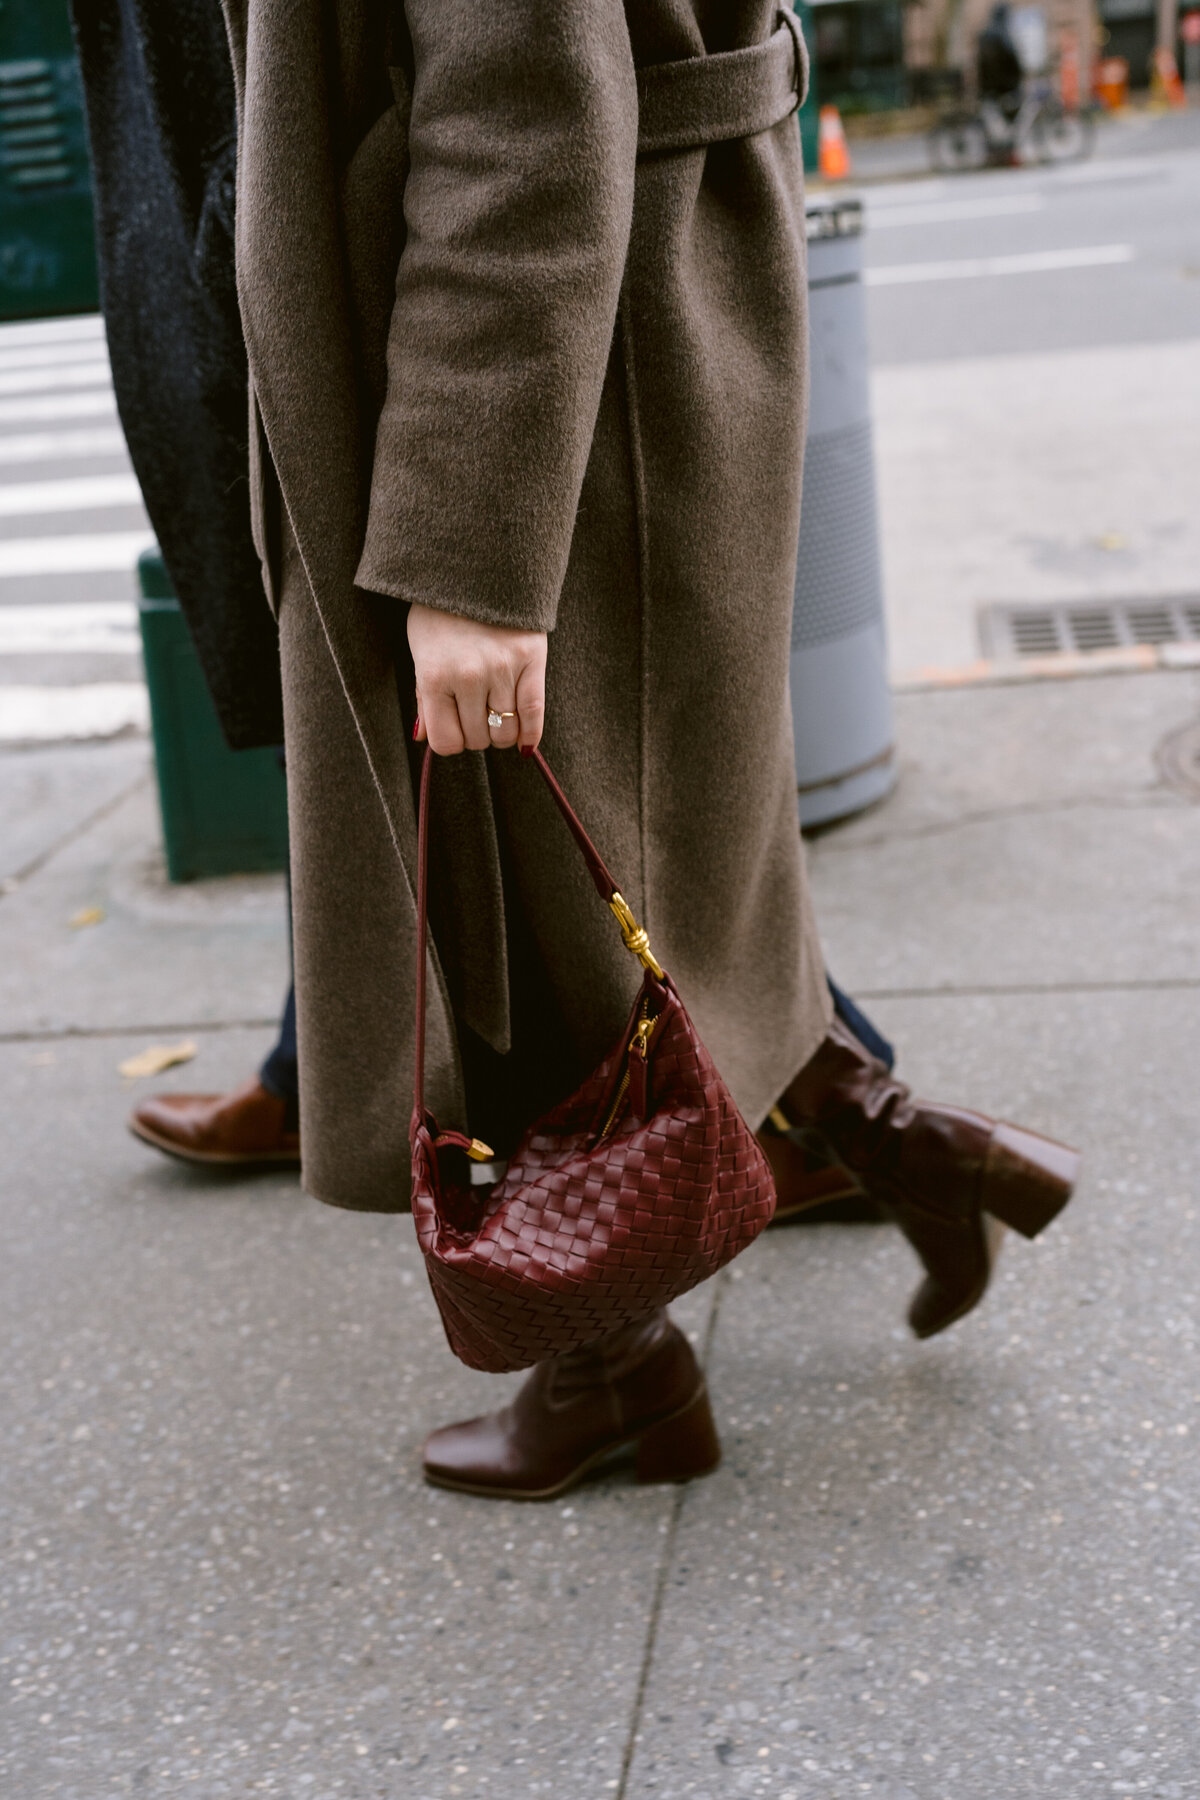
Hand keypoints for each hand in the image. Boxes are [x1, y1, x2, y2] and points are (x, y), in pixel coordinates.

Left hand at [408, 603, 546, 755]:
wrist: (475, 568)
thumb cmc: (440, 613)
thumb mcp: (422, 652)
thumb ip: (424, 697)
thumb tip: (421, 737)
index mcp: (435, 677)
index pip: (446, 742)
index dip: (451, 741)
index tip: (454, 729)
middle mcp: (469, 676)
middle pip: (478, 738)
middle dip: (476, 733)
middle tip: (475, 715)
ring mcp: (502, 668)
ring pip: (505, 731)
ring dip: (500, 732)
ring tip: (496, 716)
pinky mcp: (532, 659)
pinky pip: (534, 712)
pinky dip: (530, 734)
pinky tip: (524, 742)